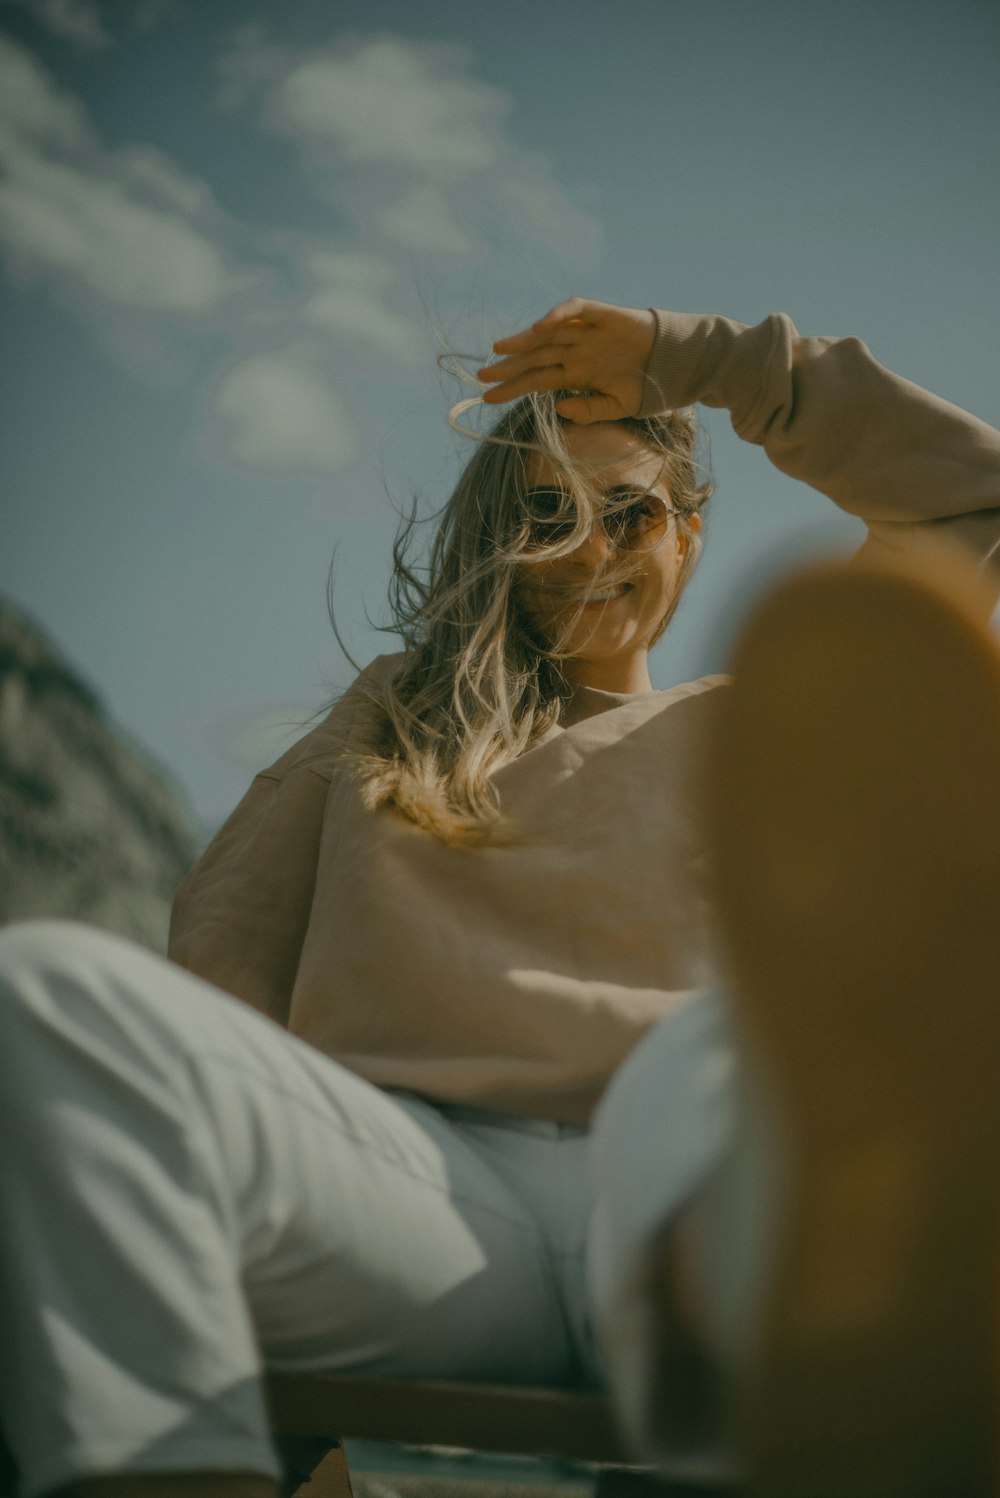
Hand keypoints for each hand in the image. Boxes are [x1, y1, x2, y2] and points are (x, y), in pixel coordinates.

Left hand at [476, 297, 656, 423]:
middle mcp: (576, 352)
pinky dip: (558, 314)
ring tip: (498, 350)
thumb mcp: (618, 407)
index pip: (536, 380)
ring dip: (523, 341)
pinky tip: (540, 327)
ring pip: (548, 334)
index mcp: (576, 375)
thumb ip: (590, 410)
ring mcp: (588, 333)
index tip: (487, 397)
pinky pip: (577, 309)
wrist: (678, 365)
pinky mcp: (603, 315)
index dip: (512, 387)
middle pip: (535, 357)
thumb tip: (560, 408)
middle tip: (480, 375)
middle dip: (508, 366)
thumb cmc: (648, 387)